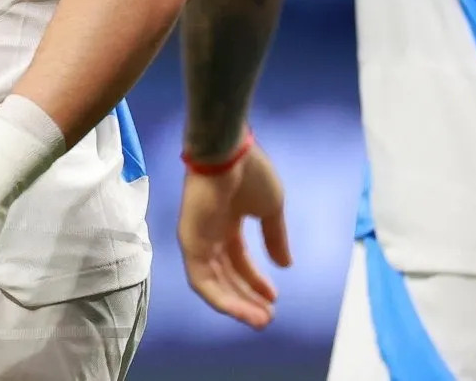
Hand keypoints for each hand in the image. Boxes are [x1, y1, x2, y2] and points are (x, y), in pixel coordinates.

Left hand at [178, 143, 291, 329]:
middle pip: (227, 274)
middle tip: (267, 318)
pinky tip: (240, 311)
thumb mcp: (271, 209)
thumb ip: (275, 237)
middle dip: (247, 297)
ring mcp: (198, 239)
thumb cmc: (249, 173)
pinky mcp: (190, 244)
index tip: (274, 297)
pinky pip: (202, 280)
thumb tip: (285, 265)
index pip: (239, 259)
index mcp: (227, 222)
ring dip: (236, 304)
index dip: (255, 280)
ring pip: (214, 283)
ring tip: (259, 320)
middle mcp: (210, 233)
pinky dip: (220, 298)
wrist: (228, 154)